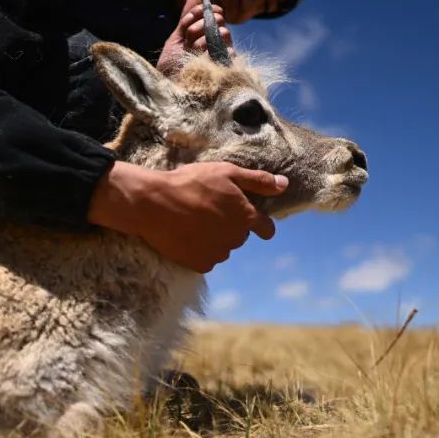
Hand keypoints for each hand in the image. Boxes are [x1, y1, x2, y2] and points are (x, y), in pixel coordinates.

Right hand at [87, 161, 287, 272]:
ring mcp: (218, 253)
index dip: (261, 223)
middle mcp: (236, 238)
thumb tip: (284, 184)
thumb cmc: (191, 183)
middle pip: (241, 235)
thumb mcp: (227, 173)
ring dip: (215, 237)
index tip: (250, 217)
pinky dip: (200, 249)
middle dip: (231, 225)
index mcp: (246, 216)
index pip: (267, 229)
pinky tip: (187, 234)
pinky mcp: (200, 264)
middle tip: (209, 209)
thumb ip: (258, 181)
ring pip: (223, 247)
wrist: (153, 204)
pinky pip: (207, 258)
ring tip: (194, 220)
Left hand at [158, 0, 233, 74]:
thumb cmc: (171, 67)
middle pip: (218, 21)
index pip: (213, 14)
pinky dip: (210, 50)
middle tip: (189, 34)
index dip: (206, 9)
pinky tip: (201, 56)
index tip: (198, 10)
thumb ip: (186, 19)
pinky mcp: (226, 68)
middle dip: (200, 23)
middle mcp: (216, 44)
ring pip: (223, 33)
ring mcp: (221, 55)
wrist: (169, 88)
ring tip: (192, 48)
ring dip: (202, 38)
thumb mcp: (176, 39)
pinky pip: (227, 50)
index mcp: (205, 35)